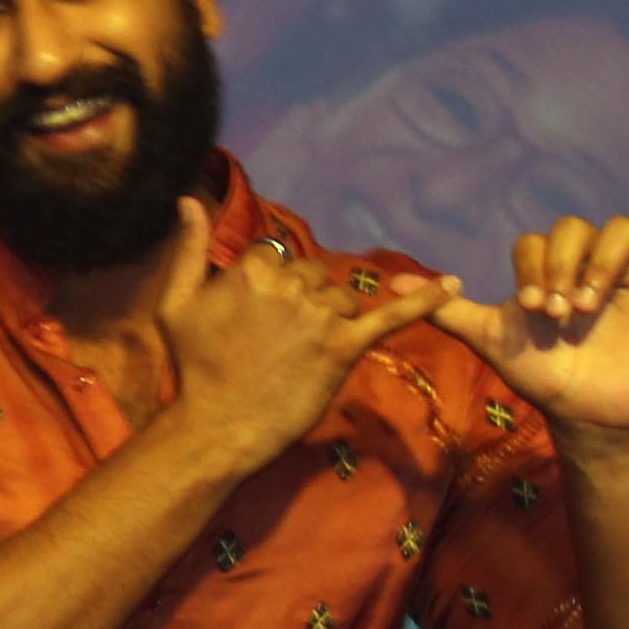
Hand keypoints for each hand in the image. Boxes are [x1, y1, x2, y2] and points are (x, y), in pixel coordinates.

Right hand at [158, 194, 446, 471]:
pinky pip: (389, 317)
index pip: (278, 257)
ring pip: (342, 297)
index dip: (273, 286)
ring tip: (305, 355)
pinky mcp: (343, 348)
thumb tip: (188, 200)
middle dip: (303, 302)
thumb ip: (188, 249)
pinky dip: (423, 301)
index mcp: (253, 270)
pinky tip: (451, 285)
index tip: (260, 319)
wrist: (218, 428)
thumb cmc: (193, 370)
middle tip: (281, 344)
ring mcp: (320, 316)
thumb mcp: (177, 304)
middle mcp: (290, 285)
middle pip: (313, 275)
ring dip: (331, 317)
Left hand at [435, 145, 628, 436]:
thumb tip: (392, 288)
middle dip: (563, 268)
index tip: (534, 309)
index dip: (533, 268)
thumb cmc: (544, 374)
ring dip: (600, 265)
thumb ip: (448, 310)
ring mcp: (623, 265)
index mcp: (546, 265)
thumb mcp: (491, 339)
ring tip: (590, 306)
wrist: (590, 412)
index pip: (536, 241)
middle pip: (574, 230)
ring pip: (615, 232)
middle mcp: (584, 259)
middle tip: (561, 313)